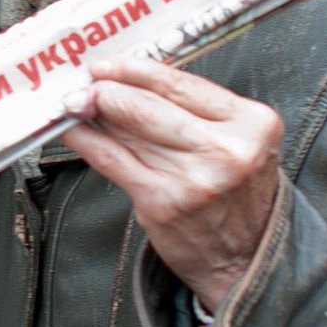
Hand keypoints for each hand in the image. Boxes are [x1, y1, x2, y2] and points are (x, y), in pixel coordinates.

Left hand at [60, 56, 282, 313]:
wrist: (247, 260)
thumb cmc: (238, 196)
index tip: (111, 65)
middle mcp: (226, 149)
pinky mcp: (162, 202)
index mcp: (253, 124)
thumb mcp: (240, 144)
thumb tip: (130, 83)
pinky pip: (112, 159)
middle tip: (88, 83)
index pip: (184, 84)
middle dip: (110, 89)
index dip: (138, 70)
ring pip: (129, 130)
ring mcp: (193, 178)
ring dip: (95, 111)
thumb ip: (196, 113)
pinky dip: (86, 140)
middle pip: (151, 104)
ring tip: (76, 102)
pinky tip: (72, 129)